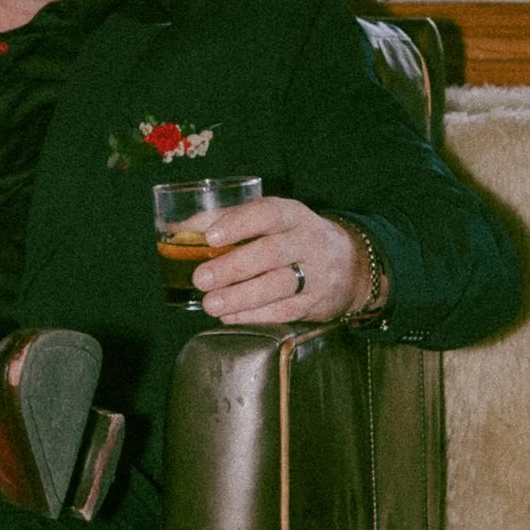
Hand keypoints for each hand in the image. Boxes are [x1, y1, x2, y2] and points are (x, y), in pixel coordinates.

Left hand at [192, 195, 369, 327]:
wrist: (350, 265)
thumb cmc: (293, 237)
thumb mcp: (270, 220)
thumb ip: (226, 220)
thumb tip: (179, 230)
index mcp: (293, 215)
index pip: (268, 214)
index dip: (239, 224)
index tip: (210, 237)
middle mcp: (307, 242)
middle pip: (271, 253)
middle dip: (232, 267)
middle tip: (200, 278)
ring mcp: (315, 274)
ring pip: (278, 286)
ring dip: (241, 297)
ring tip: (210, 303)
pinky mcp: (314, 303)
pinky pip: (283, 311)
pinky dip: (253, 316)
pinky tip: (229, 316)